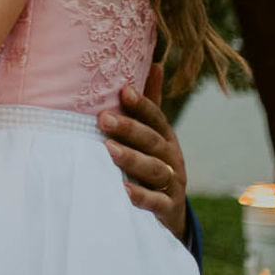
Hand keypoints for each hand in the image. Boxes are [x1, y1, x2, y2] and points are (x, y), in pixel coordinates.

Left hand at [100, 65, 188, 241]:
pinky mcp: (167, 209)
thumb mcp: (154, 134)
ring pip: (155, 169)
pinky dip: (140, 196)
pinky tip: (122, 190)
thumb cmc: (153, 162)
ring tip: (108, 150)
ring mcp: (171, 183)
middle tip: (103, 118)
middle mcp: (171, 158)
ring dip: (132, 159)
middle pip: (153, 141)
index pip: (156, 118)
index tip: (123, 91)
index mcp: (165, 138)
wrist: (170, 213)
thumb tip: (154, 62)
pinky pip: (156, 202)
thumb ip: (150, 103)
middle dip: (129, 129)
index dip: (142, 105)